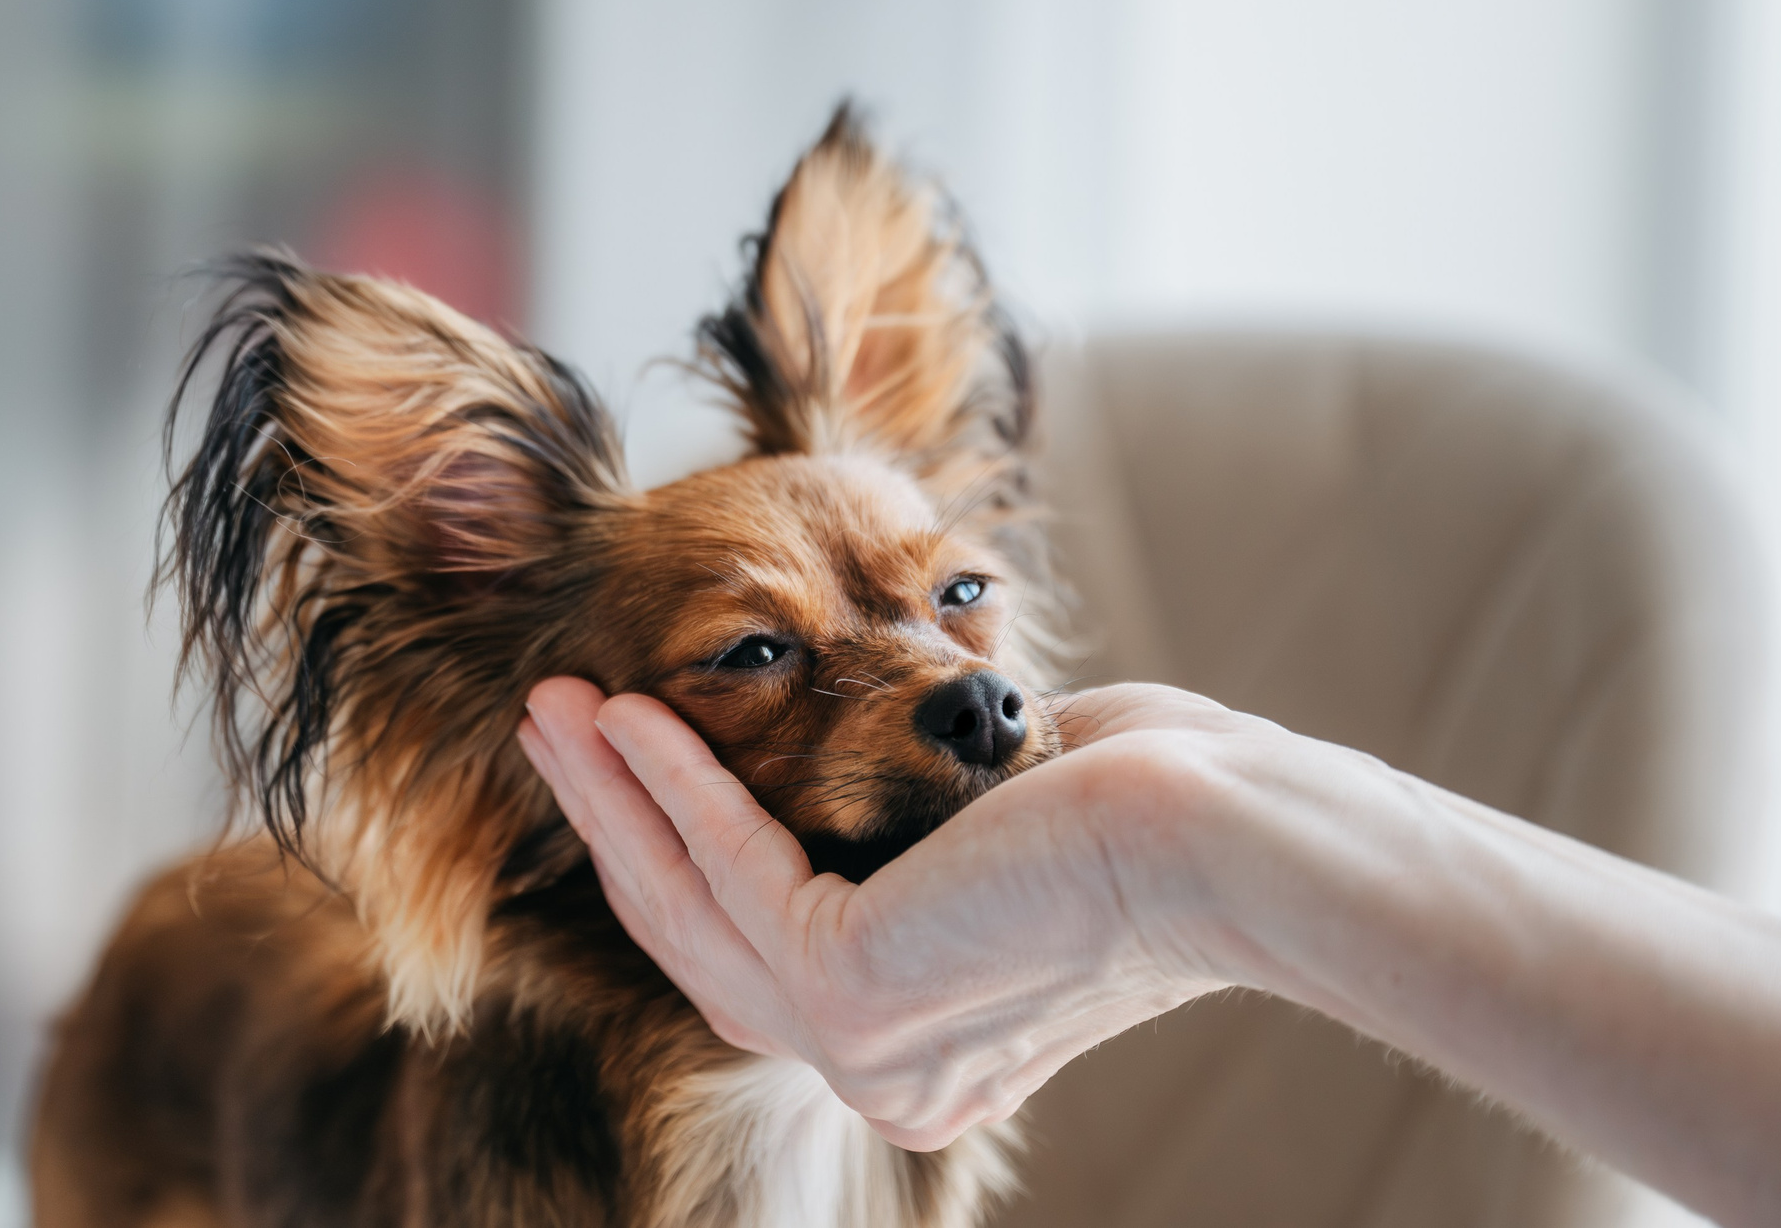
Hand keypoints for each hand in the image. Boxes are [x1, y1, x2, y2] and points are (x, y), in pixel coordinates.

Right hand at [517, 676, 1268, 1147]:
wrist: (1228, 832)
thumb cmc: (1146, 804)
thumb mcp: (984, 823)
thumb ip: (890, 830)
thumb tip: (814, 762)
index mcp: (917, 1055)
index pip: (755, 955)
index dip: (670, 853)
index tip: (621, 755)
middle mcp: (880, 1077)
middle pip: (699, 939)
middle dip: (613, 821)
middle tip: (553, 721)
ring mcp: (863, 1052)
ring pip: (694, 907)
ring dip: (611, 794)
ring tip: (555, 704)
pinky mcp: (853, 993)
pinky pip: (732, 866)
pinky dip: (670, 780)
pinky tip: (629, 712)